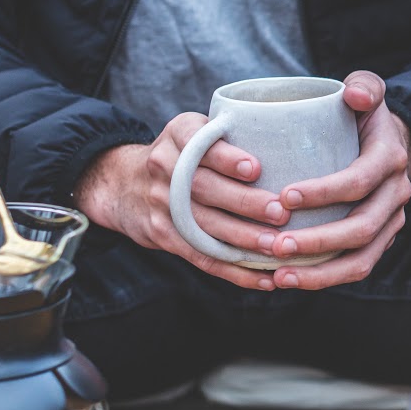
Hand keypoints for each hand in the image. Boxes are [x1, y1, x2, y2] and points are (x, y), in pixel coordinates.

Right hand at [74, 115, 288, 290]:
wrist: (122, 184)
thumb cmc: (182, 154)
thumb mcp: (194, 130)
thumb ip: (228, 135)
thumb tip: (288, 147)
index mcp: (178, 136)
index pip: (199, 145)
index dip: (226, 158)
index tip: (255, 169)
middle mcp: (165, 167)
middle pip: (204, 188)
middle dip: (244, 203)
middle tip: (279, 213)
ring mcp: (162, 204)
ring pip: (204, 226)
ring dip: (243, 239)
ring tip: (276, 246)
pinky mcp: (164, 235)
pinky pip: (201, 256)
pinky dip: (234, 271)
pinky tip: (264, 278)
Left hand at [262, 70, 410, 290]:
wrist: (388, 144)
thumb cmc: (362, 117)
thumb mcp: (368, 91)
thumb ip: (364, 85)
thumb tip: (353, 96)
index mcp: (390, 159)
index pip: (359, 181)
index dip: (324, 192)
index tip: (284, 195)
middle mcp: (396, 195)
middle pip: (361, 228)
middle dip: (317, 240)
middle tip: (274, 244)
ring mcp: (390, 223)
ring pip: (361, 259)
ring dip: (320, 272)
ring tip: (279, 274)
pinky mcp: (379, 242)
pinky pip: (356, 268)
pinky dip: (323, 279)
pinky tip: (286, 279)